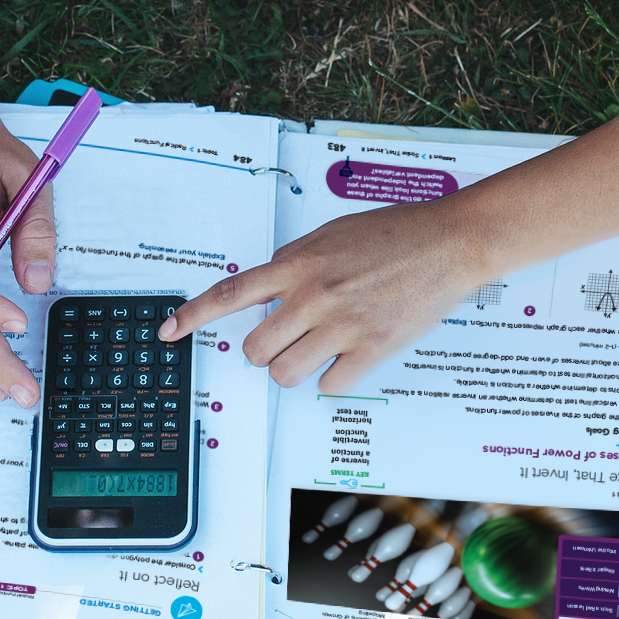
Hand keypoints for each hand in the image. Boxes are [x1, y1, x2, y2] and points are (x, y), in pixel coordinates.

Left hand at [162, 197, 488, 390]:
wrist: (450, 242)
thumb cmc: (396, 233)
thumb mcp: (333, 233)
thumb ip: (296, 259)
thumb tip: (270, 285)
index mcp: (299, 263)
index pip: (231, 293)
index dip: (194, 316)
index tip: (168, 333)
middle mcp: (314, 295)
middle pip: (255, 348)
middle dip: (263, 351)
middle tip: (284, 341)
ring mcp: (343, 324)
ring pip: (285, 374)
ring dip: (293, 369)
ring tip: (315, 351)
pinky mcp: (373, 347)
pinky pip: (329, 384)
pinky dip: (333, 378)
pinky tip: (348, 358)